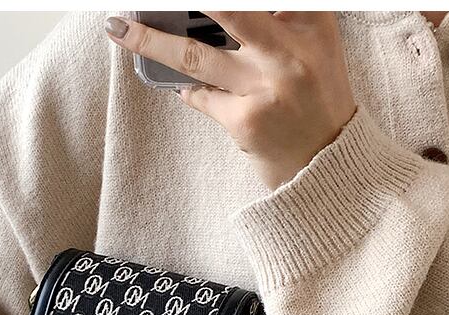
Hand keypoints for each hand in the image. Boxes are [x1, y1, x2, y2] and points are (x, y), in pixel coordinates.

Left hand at [105, 12, 356, 190]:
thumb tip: (217, 13)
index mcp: (312, 23)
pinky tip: (184, 88)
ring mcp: (265, 87)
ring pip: (195, 55)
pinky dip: (189, 90)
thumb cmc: (317, 103)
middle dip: (185, 3)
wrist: (327, 164)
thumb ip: (283, 22)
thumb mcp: (316, 49)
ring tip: (120, 29)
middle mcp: (290, 51)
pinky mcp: (245, 120)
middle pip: (227, 10)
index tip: (199, 0)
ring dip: (150, 41)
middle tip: (139, 0)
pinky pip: (201, 96)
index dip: (220, 2)